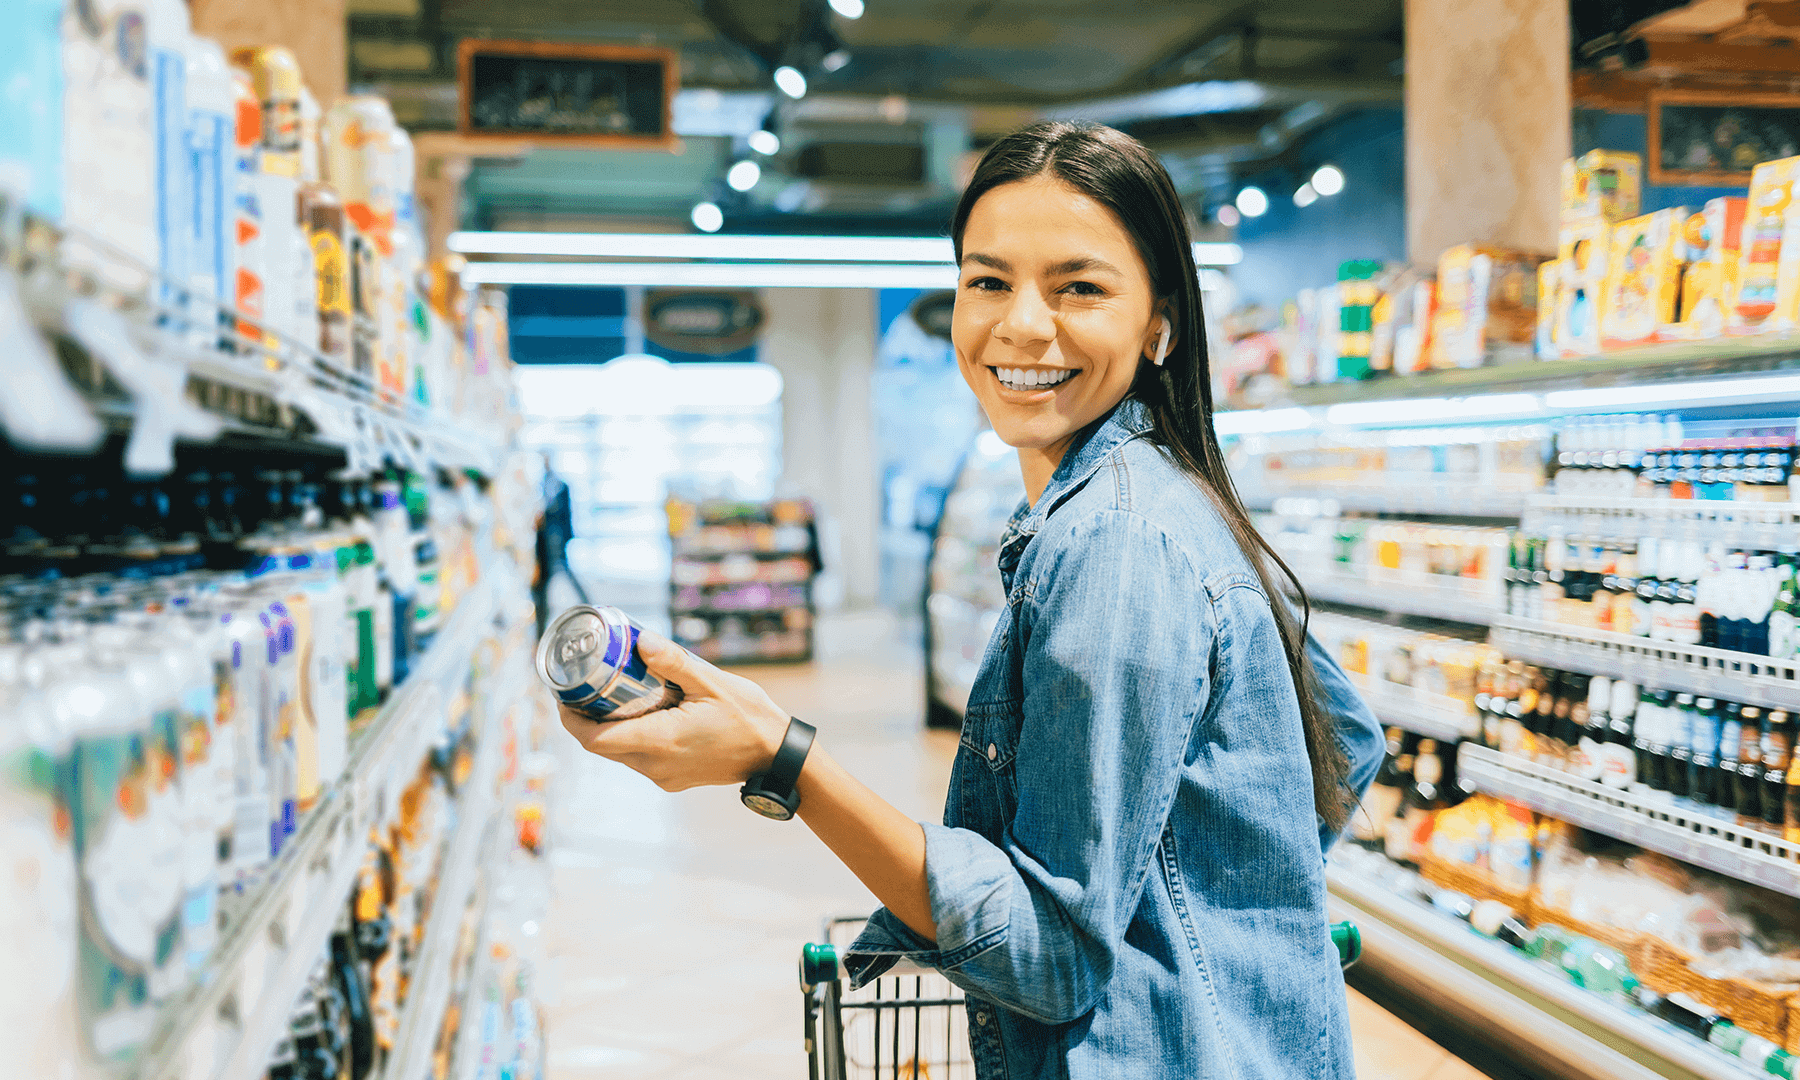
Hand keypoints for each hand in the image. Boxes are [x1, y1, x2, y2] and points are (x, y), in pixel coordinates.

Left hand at [559, 628, 791, 791]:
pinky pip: (638, 758)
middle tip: (585, 684)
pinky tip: (644, 710)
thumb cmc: (749, 718)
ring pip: (619, 753)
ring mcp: (663, 776)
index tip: (563, 694)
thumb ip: (675, 663)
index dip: (570, 718)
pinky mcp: (672, 778)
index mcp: (660, 741)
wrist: (776, 757)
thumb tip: (642, 642)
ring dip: (610, 726)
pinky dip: (631, 735)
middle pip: (601, 746)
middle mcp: (655, 765)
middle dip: (586, 718)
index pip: (594, 738)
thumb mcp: (713, 682)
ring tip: (614, 692)